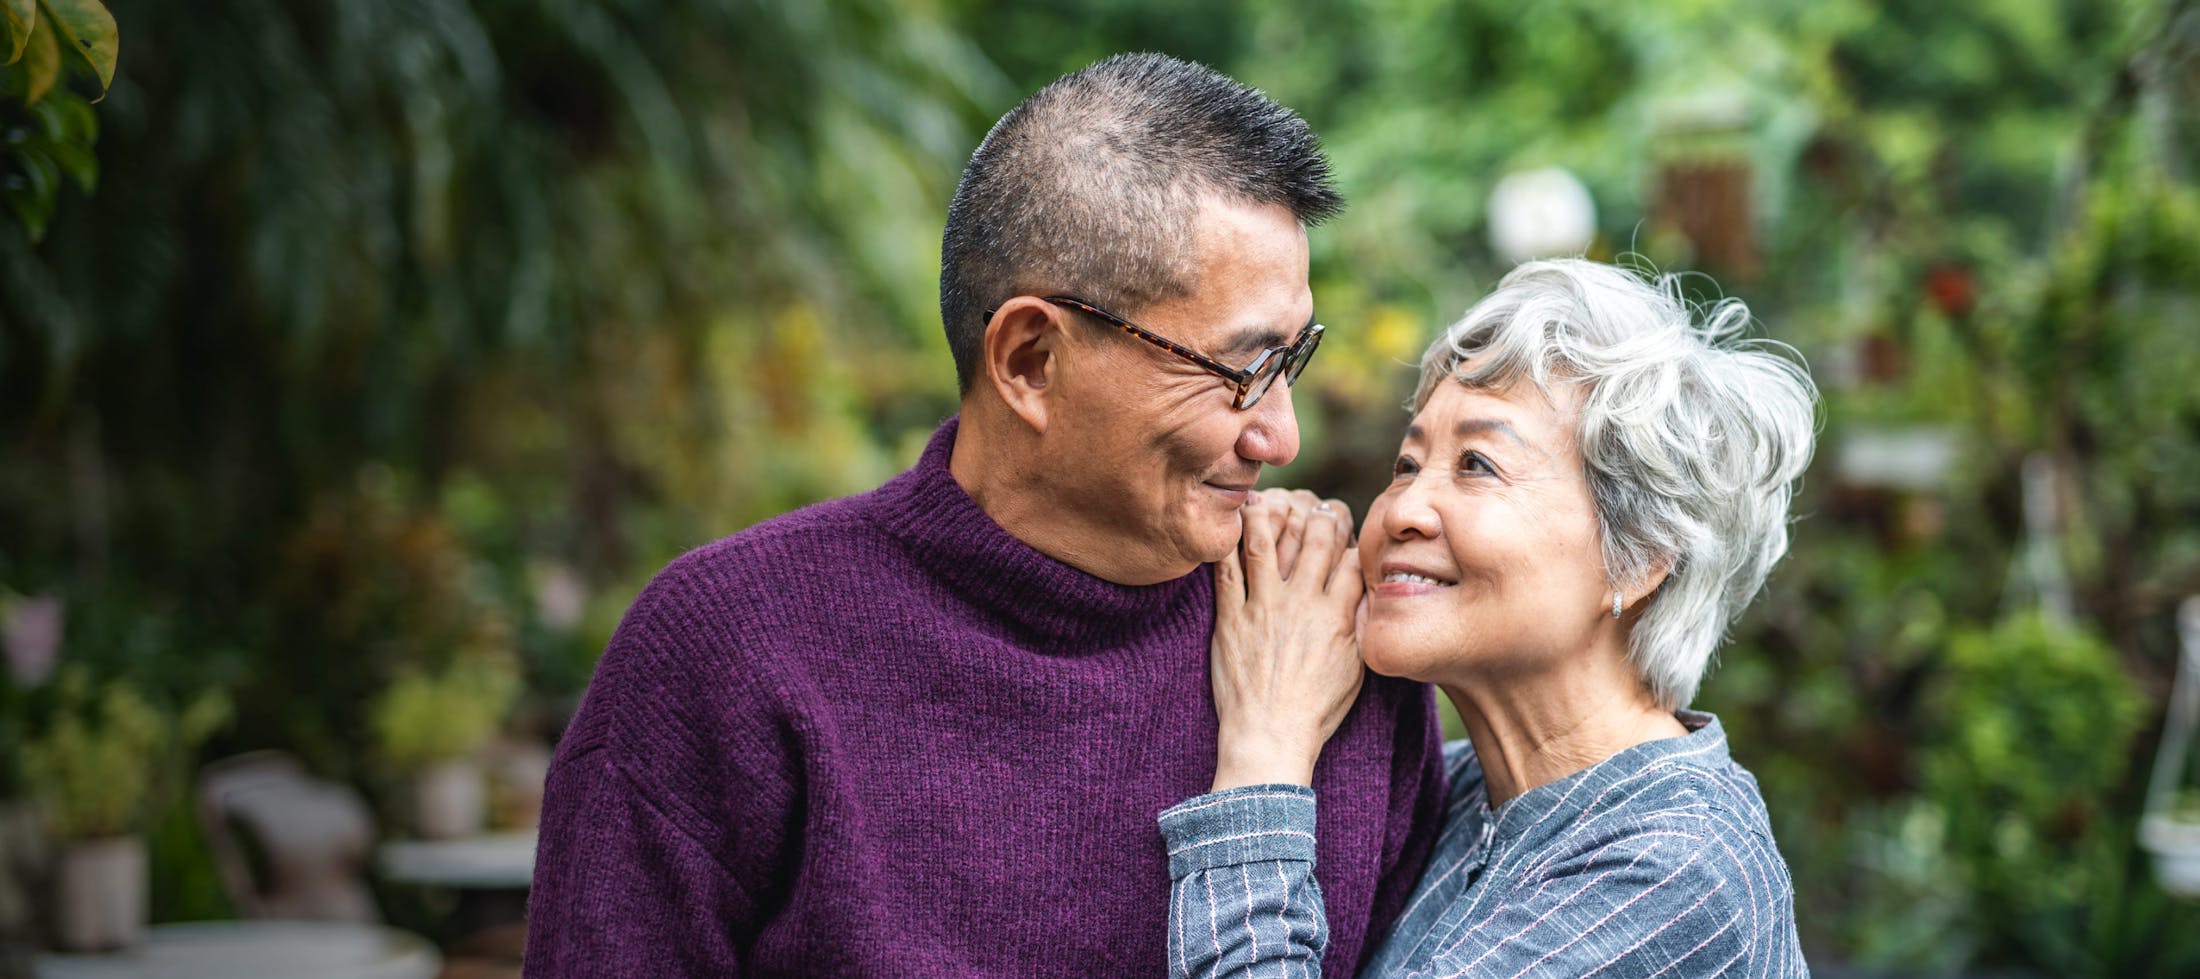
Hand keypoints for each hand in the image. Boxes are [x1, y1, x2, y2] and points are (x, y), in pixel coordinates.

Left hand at [1208, 489, 1365, 790]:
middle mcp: (1303, 605)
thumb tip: (1367, 592)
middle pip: (1314, 540)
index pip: (1352, 558)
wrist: (1270, 737)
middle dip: (1319, 514)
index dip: (1352, 537)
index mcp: (1337, 617)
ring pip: (1266, 543)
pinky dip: (1228, 543)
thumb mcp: (1356, 669)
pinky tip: (1230, 526)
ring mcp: (1264, 609)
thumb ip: (1360, 625)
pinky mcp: (1231, 619)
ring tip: (1269, 500)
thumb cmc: (1316, 710)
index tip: (1347, 530)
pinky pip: (1226, 570)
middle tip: (1315, 506)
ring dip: (1269, 514)